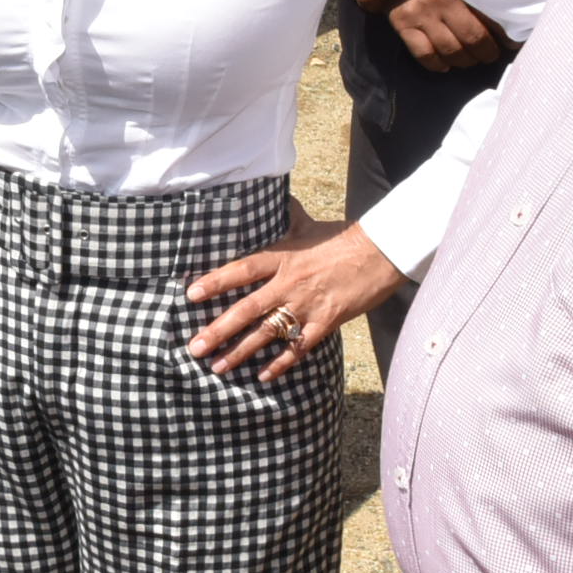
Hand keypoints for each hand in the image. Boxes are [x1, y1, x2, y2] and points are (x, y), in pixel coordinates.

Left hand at [184, 206, 404, 380]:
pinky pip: (298, 348)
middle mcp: (289, 283)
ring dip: (240, 352)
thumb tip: (274, 197)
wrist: (381, 252)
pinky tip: (262, 376)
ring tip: (218, 367)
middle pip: (247, 309)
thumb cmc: (343, 237)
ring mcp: (307, 305)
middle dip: (218, 330)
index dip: (216, 281)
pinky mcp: (326, 322)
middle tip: (195, 348)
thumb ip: (287, 216)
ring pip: (267, 333)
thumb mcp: (309, 224)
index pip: (242, 269)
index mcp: (283, 256)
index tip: (191, 294)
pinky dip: (280, 364)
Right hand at [387, 0, 506, 71]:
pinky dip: (438, 65)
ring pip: (450, 51)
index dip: (505, 35)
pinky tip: (446, 64)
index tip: (512, 43)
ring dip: (465, 61)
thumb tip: (508, 22)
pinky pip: (425, 55)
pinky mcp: (403, 25)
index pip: (490, 17)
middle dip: (486, 53)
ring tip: (470, 59)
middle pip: (472, 39)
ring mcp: (420, 14)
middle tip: (490, 54)